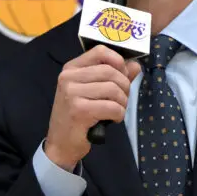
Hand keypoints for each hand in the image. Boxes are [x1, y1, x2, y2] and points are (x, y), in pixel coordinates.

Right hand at [44, 45, 141, 171]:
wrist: (61, 144)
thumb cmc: (78, 116)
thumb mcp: (94, 93)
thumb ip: (116, 76)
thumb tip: (135, 65)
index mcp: (72, 68)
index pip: (100, 51)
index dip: (118, 61)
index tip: (123, 75)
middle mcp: (69, 77)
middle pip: (110, 71)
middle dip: (124, 86)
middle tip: (122, 100)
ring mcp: (72, 93)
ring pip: (113, 89)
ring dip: (123, 102)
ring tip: (117, 110)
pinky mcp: (79, 110)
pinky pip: (112, 107)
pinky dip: (119, 114)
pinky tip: (113, 119)